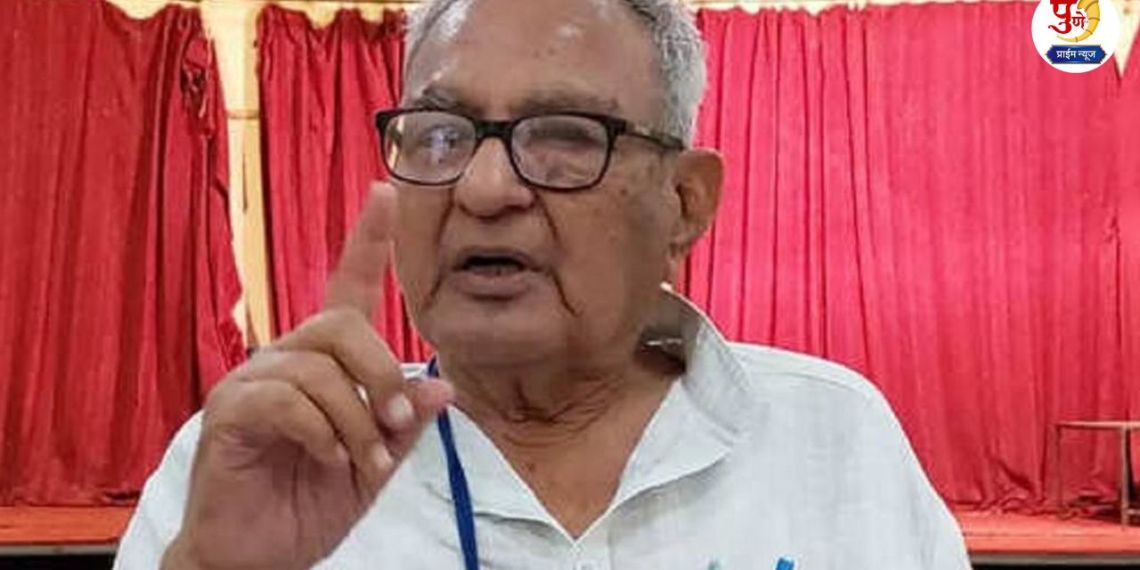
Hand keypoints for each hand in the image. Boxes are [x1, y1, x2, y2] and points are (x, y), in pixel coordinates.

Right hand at [163, 182, 451, 569]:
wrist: (259, 555)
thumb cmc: (312, 501)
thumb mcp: (376, 462)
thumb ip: (405, 423)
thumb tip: (443, 386)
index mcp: (323, 363)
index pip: (346, 289)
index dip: (366, 241)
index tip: (385, 192)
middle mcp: (284, 359)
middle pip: (341, 324)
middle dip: (382, 373)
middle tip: (398, 424)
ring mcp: (251, 383)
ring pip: (317, 367)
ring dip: (356, 418)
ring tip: (365, 460)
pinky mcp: (228, 413)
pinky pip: (285, 400)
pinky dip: (320, 431)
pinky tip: (327, 459)